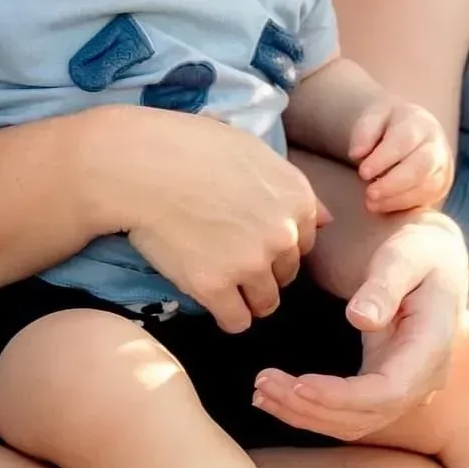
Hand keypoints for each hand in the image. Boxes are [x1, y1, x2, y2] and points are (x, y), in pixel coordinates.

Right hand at [100, 107, 327, 334]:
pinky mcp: (217, 287)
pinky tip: (207, 296)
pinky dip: (224, 314)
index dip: (277, 242)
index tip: (250, 235)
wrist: (141, 164)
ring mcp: (251, 263)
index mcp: (296, 197)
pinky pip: (236, 321)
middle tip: (228, 254)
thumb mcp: (251, 150)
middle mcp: (283, 233)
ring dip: (246, 297)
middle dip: (263, 270)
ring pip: (265, 303)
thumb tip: (327, 219)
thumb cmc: (189, 146)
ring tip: (219, 279)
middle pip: (287, 274)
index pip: (306, 242)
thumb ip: (289, 184)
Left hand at [252, 211, 467, 439]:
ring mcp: (406, 387)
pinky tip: (281, 398)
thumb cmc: (420, 250)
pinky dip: (315, 410)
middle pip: (366, 415)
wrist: (437, 259)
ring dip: (306, 414)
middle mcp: (422, 378)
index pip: (388, 391)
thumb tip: (360, 318)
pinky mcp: (385, 384)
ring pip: (355, 421)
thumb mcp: (405, 256)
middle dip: (311, 407)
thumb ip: (384, 285)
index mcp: (431, 346)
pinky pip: (351, 412)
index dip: (341, 396)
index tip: (298, 384)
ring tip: (262, 393)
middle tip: (262, 385)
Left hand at [348, 97, 453, 213]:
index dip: (384, 159)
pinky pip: (427, 198)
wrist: (413, 129)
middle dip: (393, 184)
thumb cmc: (388, 125)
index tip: (363, 172)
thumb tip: (356, 154)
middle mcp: (436, 144)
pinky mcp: (442, 184)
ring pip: (427, 186)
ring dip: (397, 198)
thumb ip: (364, 132)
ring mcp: (443, 165)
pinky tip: (384, 206)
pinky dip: (404, 205)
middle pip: (421, 166)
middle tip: (369, 193)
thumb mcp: (373, 118)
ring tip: (372, 203)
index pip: (404, 141)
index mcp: (418, 122)